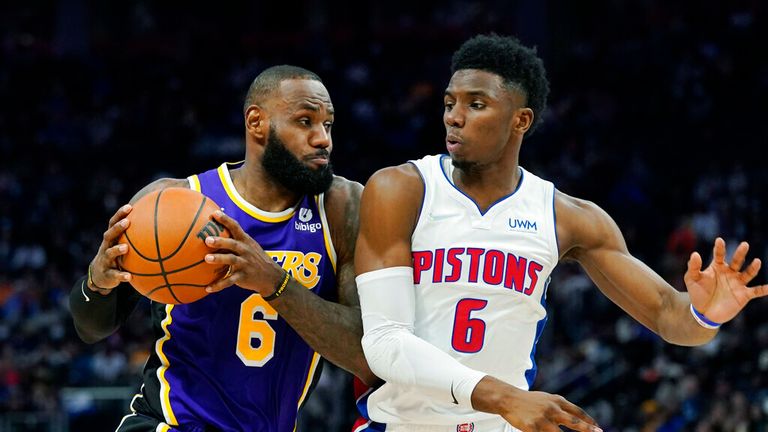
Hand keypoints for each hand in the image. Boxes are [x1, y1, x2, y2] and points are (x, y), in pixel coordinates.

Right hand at [88, 204, 132, 293]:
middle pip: (109, 235)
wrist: (101, 277)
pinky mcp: (107, 275)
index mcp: (111, 239)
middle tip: (127, 222)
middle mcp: (106, 247)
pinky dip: (121, 276)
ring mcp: (105, 261)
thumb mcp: (123, 246)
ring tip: (125, 248)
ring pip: (109, 253)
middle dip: (117, 228)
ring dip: (116, 250)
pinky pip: (114, 275)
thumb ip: (136, 237)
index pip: (112, 224)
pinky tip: (129, 277)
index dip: (119, 215)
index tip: (129, 207)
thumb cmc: (117, 257)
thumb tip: (160, 226)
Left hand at [203, 210, 284, 293]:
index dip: (225, 220)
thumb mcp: (248, 246)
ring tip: (207, 259)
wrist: (271, 276)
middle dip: (221, 241)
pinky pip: (229, 281)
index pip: (235, 227)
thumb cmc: (254, 258)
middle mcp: (245, 250)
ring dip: (219, 259)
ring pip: (231, 260)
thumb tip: (213, 230)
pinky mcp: (243, 276)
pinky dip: (218, 285)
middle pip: (232, 244)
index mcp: (245, 241)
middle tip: (207, 239)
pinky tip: (207, 288)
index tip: (214, 213)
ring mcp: (245, 263)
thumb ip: (234, 239)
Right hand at [472, 376, 600, 431]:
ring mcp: (542, 419)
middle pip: (574, 422)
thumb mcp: (546, 399)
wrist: (507, 398)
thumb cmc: (529, 401)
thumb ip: (560, 407)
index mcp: (557, 400)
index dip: (589, 421)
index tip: (598, 428)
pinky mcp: (532, 428)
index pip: (577, 411)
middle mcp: (552, 409)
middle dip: (588, 430)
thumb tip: (578, 417)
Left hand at [685, 237, 767, 322]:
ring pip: (748, 274)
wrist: (704, 312)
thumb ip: (693, 267)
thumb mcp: (692, 279)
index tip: (719, 240)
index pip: (719, 255)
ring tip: (757, 261)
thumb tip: (695, 254)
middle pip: (737, 261)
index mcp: (717, 267)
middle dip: (740, 253)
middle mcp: (729, 273)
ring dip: (753, 268)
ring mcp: (738, 283)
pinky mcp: (744, 295)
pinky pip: (756, 291)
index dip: (719, 248)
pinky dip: (764, 289)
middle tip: (744, 244)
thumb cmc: (697, 293)